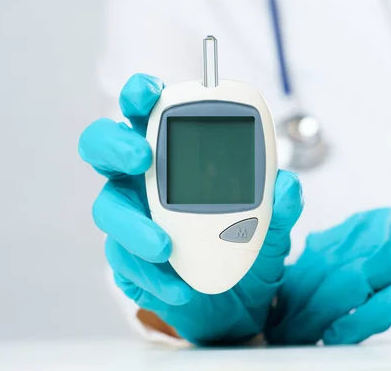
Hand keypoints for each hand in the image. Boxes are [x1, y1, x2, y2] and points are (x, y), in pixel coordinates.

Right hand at [79, 74, 302, 344]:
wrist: (235, 299)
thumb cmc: (244, 244)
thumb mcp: (272, 224)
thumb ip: (281, 203)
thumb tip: (287, 185)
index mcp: (173, 153)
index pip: (147, 113)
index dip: (140, 94)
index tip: (151, 92)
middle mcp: (143, 179)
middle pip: (103, 148)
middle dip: (114, 144)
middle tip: (140, 158)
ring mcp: (130, 217)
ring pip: (106, 207)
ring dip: (132, 225)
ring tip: (165, 247)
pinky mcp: (125, 258)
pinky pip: (122, 261)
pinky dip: (151, 274)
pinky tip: (179, 286)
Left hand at [266, 208, 390, 344]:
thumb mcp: (381, 258)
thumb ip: (344, 261)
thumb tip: (298, 280)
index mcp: (369, 225)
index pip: (318, 252)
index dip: (292, 283)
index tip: (275, 308)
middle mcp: (385, 230)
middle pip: (328, 267)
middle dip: (298, 303)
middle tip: (280, 329)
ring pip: (347, 282)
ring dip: (316, 314)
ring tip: (298, 336)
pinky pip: (380, 303)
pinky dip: (353, 322)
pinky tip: (335, 337)